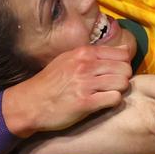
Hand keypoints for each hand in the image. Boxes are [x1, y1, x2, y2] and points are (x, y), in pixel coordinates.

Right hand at [3, 43, 132, 135]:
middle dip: (123, 78)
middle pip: (125, 68)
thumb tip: (122, 49)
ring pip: (123, 82)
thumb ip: (93, 54)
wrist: (29, 104)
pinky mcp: (85, 103)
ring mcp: (85, 84)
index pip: (122, 53)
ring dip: (119, 90)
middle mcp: (86, 65)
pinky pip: (115, 99)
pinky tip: (103, 103)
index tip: (115, 73)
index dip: (123, 64)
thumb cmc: (49, 83)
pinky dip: (113, 102)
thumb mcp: (68, 60)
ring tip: (107, 95)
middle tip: (113, 86)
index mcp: (83, 53)